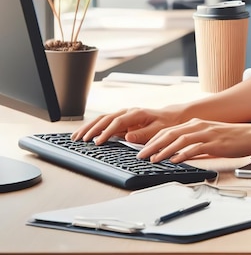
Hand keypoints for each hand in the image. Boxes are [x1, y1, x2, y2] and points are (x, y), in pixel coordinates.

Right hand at [71, 104, 188, 145]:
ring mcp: (124, 115)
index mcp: (137, 113)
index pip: (117, 122)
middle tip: (80, 140)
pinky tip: (84, 134)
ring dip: (89, 127)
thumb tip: (127, 137)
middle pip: (106, 119)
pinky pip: (104, 123)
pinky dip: (93, 128)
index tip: (98, 142)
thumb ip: (143, 134)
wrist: (171, 117)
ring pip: (102, 119)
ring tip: (75, 137)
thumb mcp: (158, 130)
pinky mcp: (121, 120)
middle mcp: (128, 112)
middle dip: (92, 129)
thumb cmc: (166, 124)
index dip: (106, 132)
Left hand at [136, 119, 250, 162]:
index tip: (142, 149)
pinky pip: (196, 148)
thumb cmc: (228, 137)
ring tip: (154, 159)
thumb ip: (191, 141)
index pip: (168, 130)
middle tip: (141, 155)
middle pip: (170, 133)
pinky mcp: (215, 143)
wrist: (250, 135)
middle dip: (153, 145)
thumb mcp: (206, 135)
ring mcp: (207, 134)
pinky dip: (184, 154)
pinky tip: (176, 160)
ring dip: (165, 150)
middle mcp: (198, 126)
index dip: (153, 139)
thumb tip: (174, 152)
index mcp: (195, 123)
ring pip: (181, 140)